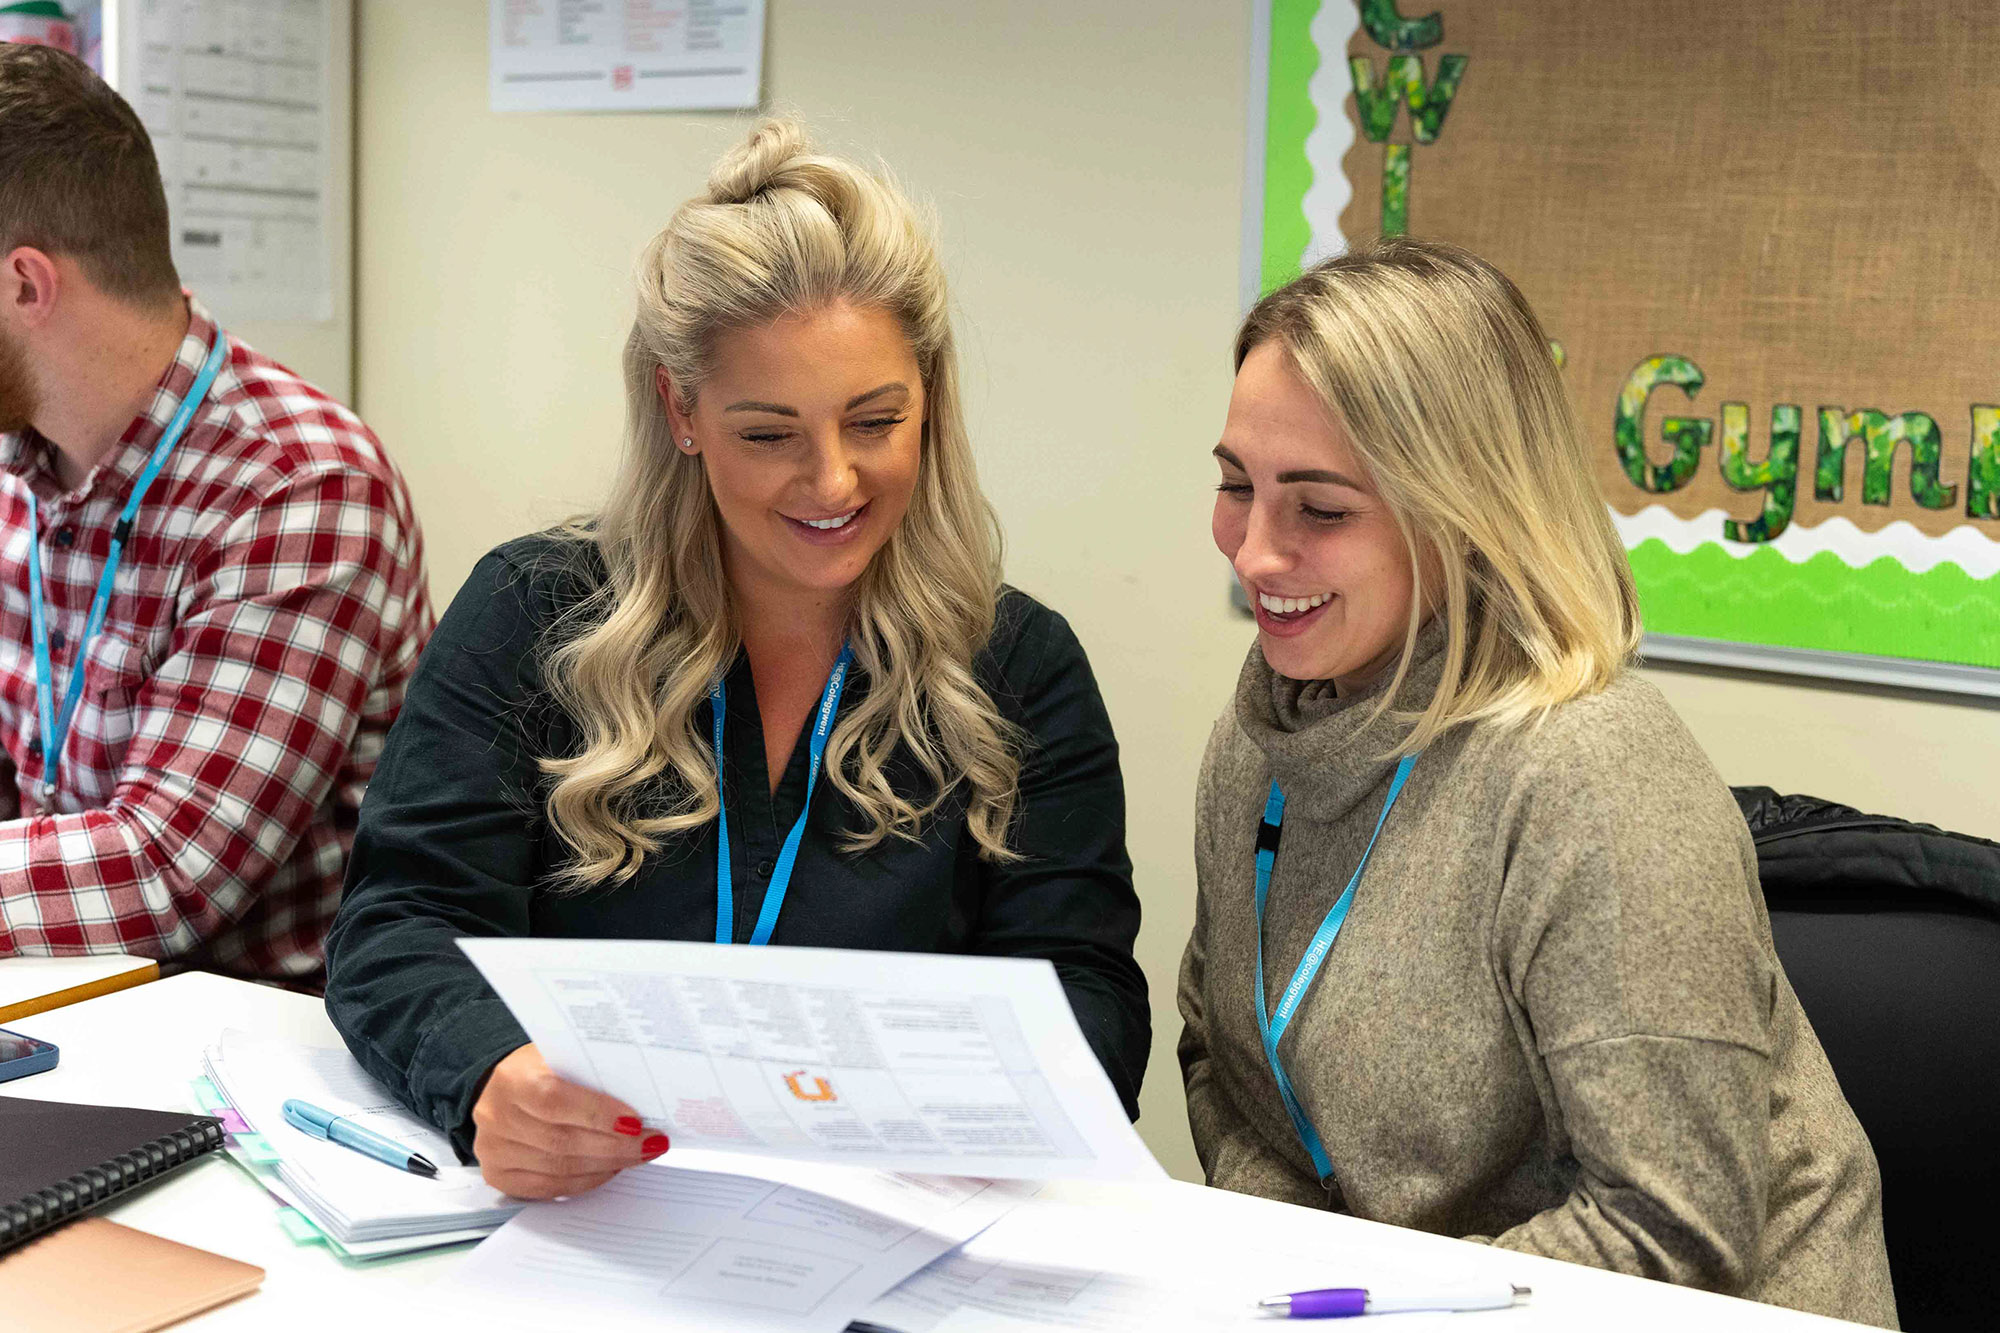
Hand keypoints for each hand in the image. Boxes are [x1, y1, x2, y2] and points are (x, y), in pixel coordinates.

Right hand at [470, 1043, 667, 1197]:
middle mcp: (498, 1117)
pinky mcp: (499, 1175)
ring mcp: (495, 1151)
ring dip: (606, 1165)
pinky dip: (586, 1181)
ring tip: (637, 1155)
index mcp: (513, 1079)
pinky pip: (550, 1188)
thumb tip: (641, 1097)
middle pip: (562, 1142)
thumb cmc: (537, 1070)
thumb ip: (591, 1075)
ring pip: (560, 1170)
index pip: (556, 1101)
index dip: (599, 1115)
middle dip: (615, 1146)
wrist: (496, 1088)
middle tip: (651, 1143)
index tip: (636, 1123)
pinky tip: (609, 1168)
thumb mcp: (561, 1057)